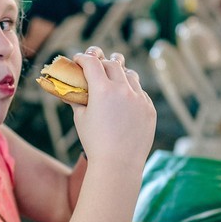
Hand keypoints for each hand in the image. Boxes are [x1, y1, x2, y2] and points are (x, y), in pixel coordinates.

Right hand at [70, 47, 155, 172]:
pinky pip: (141, 93)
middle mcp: (123, 90)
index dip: (83, 58)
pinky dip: (132, 91)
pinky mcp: (149, 109)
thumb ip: (77, 100)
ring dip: (121, 72)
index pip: (92, 62)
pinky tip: (126, 98)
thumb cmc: (95, 142)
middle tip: (96, 63)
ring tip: (115, 76)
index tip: (78, 59)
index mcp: (102, 90)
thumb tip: (70, 90)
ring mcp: (139, 99)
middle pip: (113, 64)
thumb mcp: (80, 118)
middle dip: (102, 61)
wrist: (119, 164)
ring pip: (131, 75)